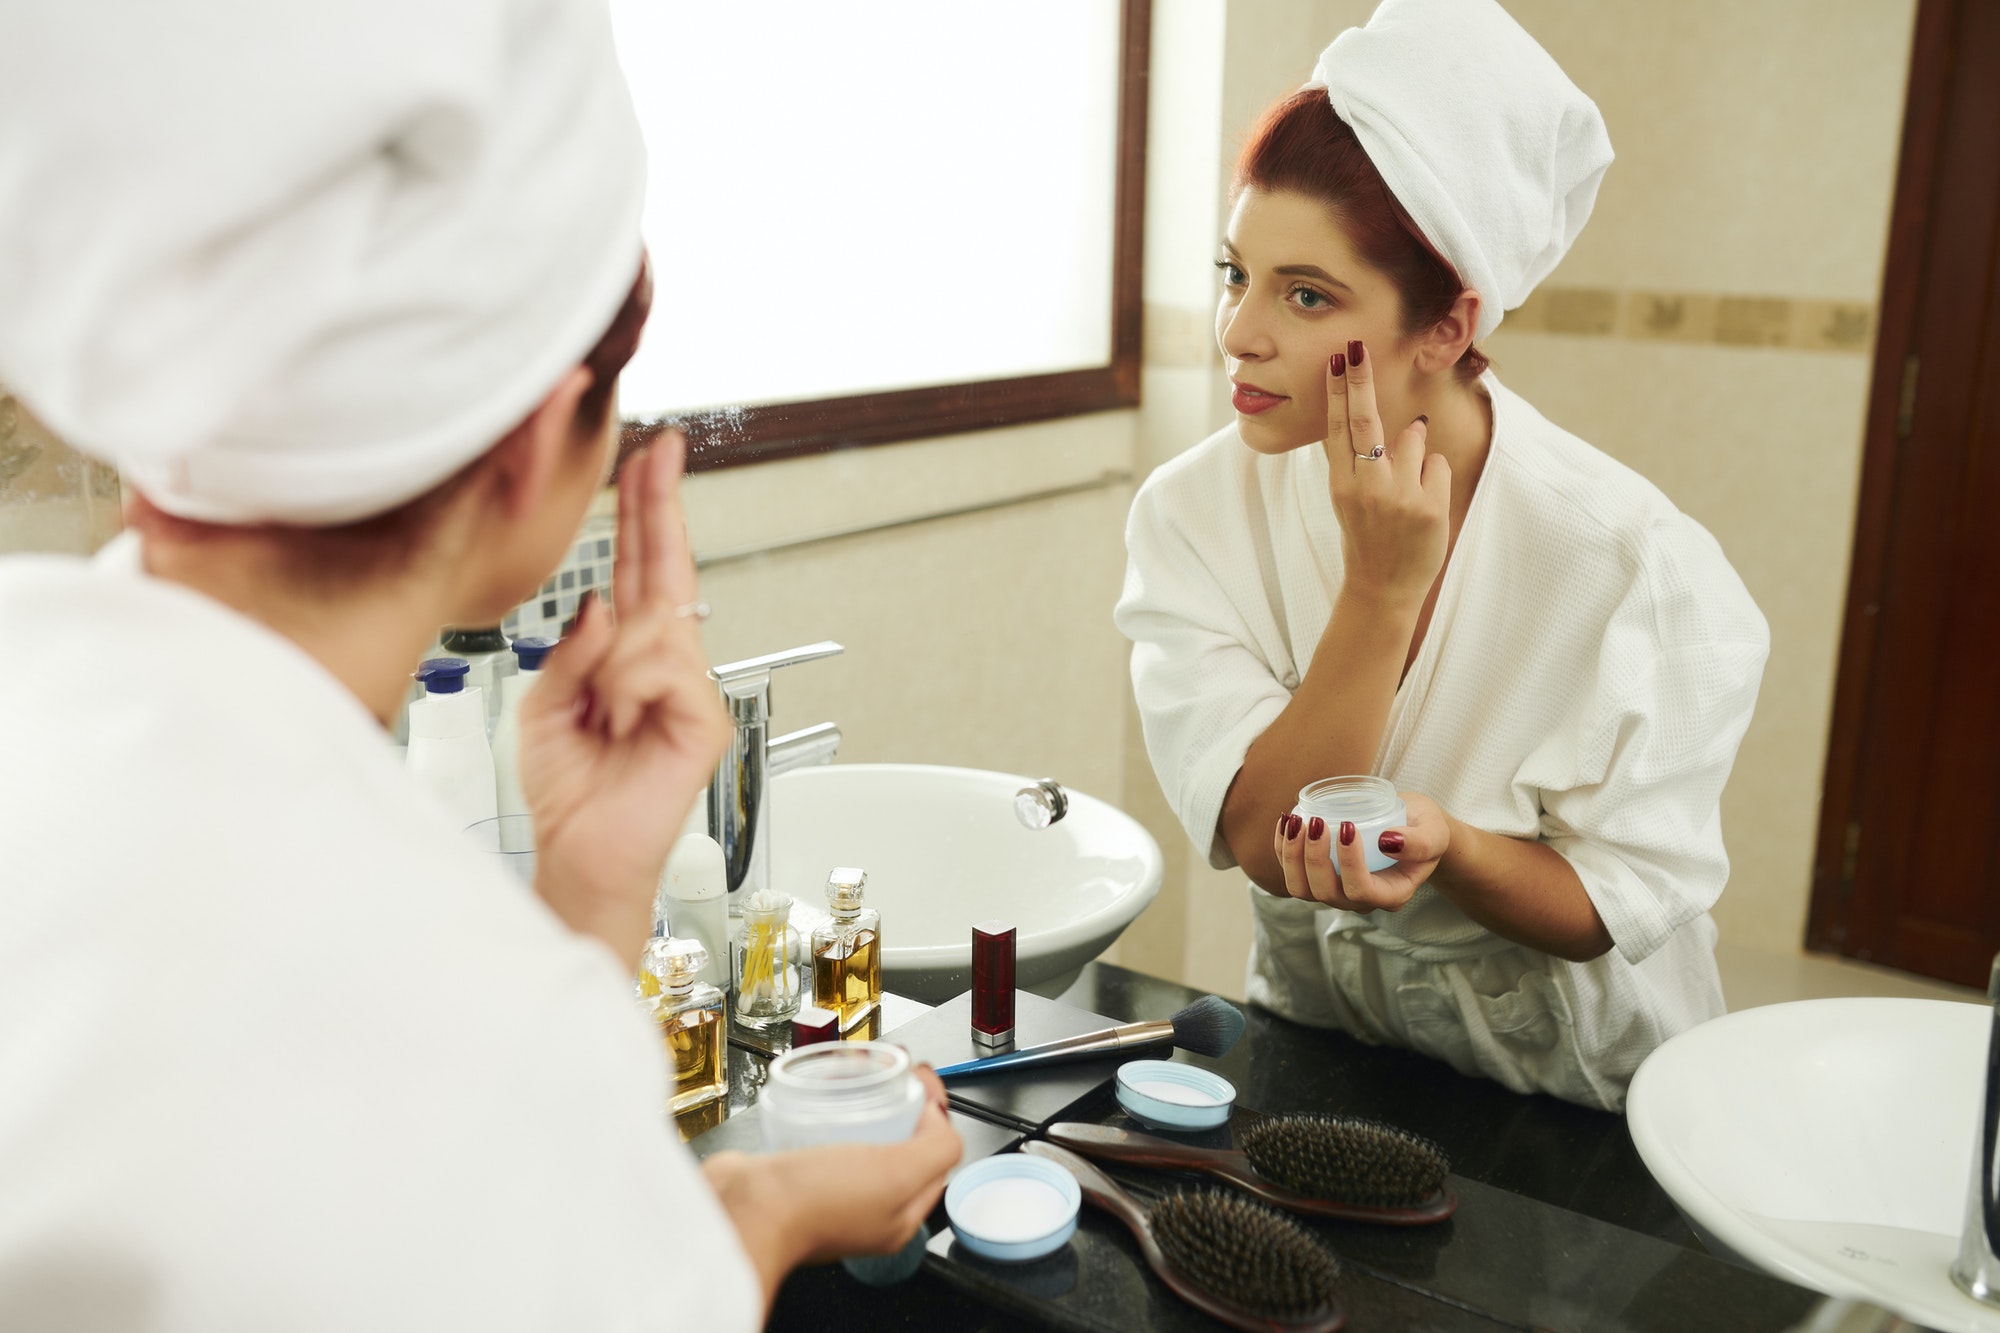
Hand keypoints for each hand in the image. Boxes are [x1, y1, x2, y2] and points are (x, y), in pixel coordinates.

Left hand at [519, 430, 731, 967]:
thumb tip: (602, 608)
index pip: (639, 567)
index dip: (643, 511)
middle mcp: (662, 661)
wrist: (579, 851)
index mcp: (625, 651)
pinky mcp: (703, 720)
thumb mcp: (542, 704)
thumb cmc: (567, 787)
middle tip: (660, 453)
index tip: (647, 460)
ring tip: (600, 713)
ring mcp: (687, 689)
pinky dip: (628, 689)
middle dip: (660, 506)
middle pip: (667, 567)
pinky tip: (620, 720)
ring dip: (610, 666)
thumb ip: (569, 652)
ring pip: (653, 626)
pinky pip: (663, 668)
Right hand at [703, 1066, 961, 1303]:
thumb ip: (936, 1148)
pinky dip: (827, 1109)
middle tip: (890, 1070)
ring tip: (856, 1072)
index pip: (936, 1156)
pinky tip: (821, 1093)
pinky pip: (823, 1134)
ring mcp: (829, 1191)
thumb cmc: (813, 1203)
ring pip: (860, 1134)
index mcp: (899, 1215)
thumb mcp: (899, 1173)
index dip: (936, 1113)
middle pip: (899, 1141)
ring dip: (863, 1099)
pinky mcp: (796, 1173)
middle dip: (900, 1099)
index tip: (922, 1081)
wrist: (741, 1211)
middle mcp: (866, 1207)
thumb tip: (940, 1119)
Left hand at [1271, 791, 1450, 911]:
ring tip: (1297, 820)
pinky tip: (1287, 820)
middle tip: (1316, 821)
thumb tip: (1387, 841)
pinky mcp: (1318, 876)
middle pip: (1325, 893)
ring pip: (1301, 889)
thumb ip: (1420, 842)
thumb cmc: (1424, 829)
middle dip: (1314, 858)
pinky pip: (1291, 871)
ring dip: (1291, 856)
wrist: (1411, 827)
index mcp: (1391, 894)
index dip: (1348, 864)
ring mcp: (1336, 891)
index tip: (1348, 826)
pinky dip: (1283, 848)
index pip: (1361, 890)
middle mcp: (1359, 900)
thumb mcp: (1434, 832)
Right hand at [1323, 340, 1449, 607]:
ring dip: (1417, 455)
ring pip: (1414, 439)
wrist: (1381, 588)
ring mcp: (1397, 495)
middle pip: (1364, 420)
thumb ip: (1364, 464)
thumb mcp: (1350, 501)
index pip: (1338, 427)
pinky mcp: (1427, 506)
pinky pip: (1438, 466)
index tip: (1337, 360)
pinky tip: (1423, 506)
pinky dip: (1435, 479)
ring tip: (1406, 493)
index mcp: (1342, 483)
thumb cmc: (1368, 538)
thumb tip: (1397, 426)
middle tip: (1356, 347)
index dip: (1337, 392)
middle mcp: (1366, 485)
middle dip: (1359, 380)